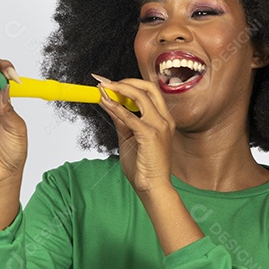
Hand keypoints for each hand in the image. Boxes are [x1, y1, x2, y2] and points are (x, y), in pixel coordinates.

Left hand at [93, 74, 173, 196]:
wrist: (152, 188)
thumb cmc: (143, 167)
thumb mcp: (129, 138)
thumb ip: (121, 121)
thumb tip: (109, 103)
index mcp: (163, 120)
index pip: (148, 93)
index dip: (129, 84)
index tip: (109, 83)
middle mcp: (165, 120)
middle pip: (149, 88)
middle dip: (126, 81)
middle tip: (105, 82)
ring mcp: (160, 126)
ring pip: (141, 96)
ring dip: (119, 88)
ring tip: (103, 88)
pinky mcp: (150, 135)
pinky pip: (130, 116)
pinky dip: (115, 106)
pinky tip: (105, 102)